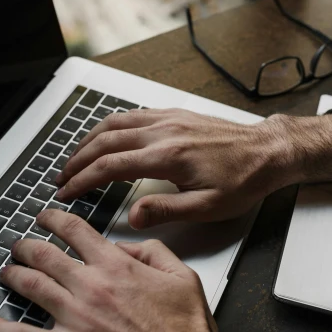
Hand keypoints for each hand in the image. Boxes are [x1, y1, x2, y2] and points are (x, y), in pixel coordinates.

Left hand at [0, 209, 218, 331]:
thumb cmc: (186, 330)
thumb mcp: (181, 276)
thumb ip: (152, 251)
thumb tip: (125, 245)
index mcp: (117, 267)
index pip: (75, 231)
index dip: (53, 219)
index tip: (44, 217)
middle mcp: (91, 288)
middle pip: (44, 256)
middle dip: (25, 246)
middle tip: (19, 246)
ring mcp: (76, 319)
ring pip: (30, 287)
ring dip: (12, 276)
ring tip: (5, 273)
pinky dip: (1, 329)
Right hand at [54, 109, 331, 228]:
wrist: (269, 152)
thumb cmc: (244, 181)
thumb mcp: (209, 207)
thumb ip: (167, 211)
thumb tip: (133, 217)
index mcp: (168, 157)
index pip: (110, 166)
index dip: (82, 180)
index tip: (66, 192)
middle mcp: (163, 132)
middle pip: (105, 142)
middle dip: (77, 160)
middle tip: (61, 178)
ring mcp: (169, 119)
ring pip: (115, 123)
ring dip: (89, 140)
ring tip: (74, 158)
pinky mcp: (176, 115)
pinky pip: (133, 115)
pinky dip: (110, 125)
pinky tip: (105, 136)